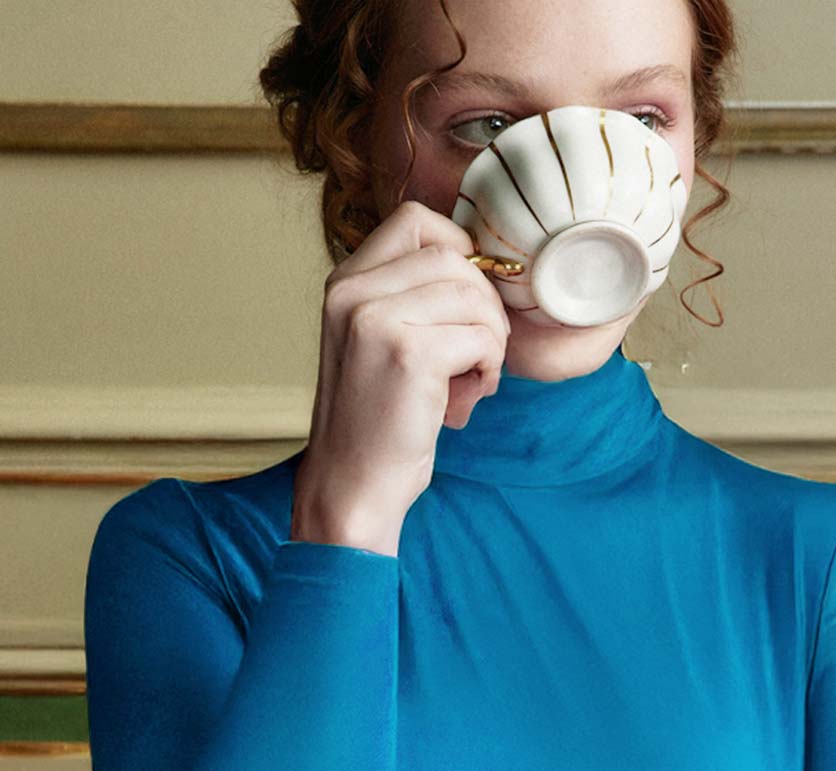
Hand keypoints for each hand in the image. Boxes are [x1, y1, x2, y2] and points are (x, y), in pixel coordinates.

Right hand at [291, 201, 510, 556]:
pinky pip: (483, 337)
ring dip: (490, 340)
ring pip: (475, 296)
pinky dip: (490, 368)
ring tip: (470, 376)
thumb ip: (411, 292)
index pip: (417, 220)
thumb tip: (482, 256)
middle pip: (454, 258)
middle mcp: (351, 291)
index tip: (465, 302)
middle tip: (476, 352)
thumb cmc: (379, 415)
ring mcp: (374, 318)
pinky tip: (468, 394)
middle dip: (484, 305)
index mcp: (344, 281)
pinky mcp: (406, 352)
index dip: (458, 252)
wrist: (353, 484)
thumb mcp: (379, 337)